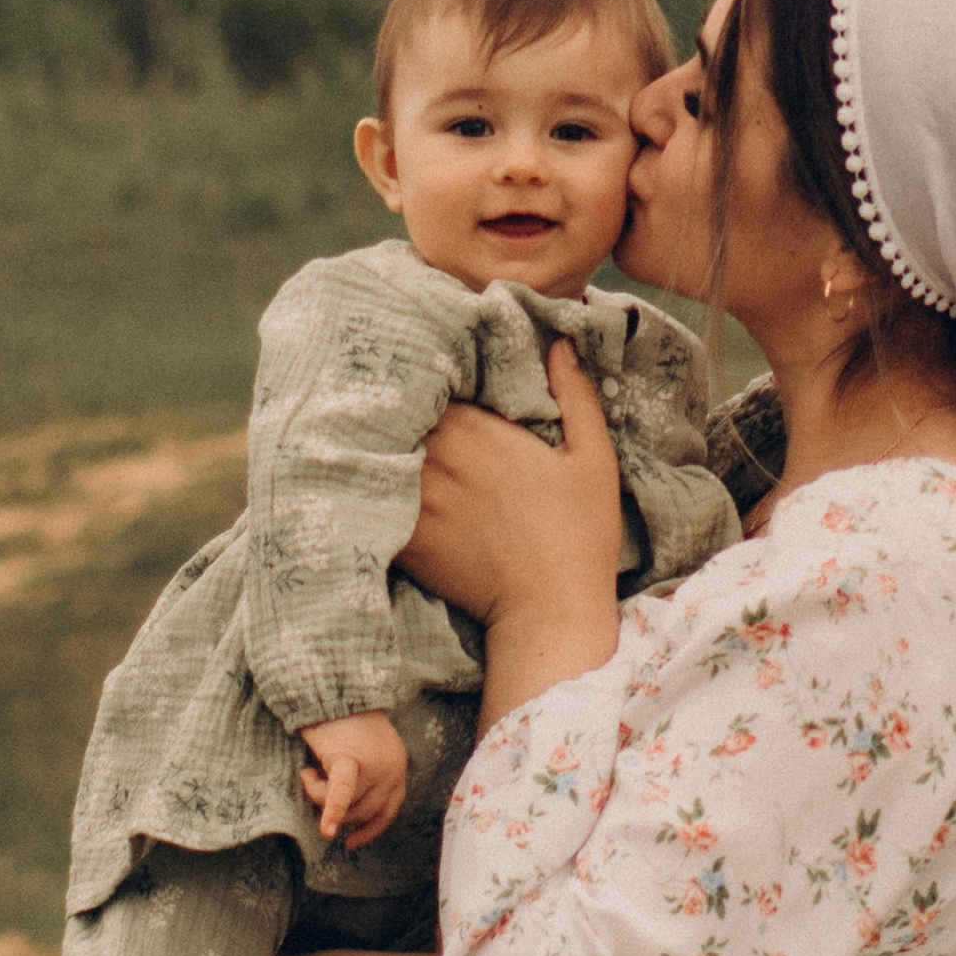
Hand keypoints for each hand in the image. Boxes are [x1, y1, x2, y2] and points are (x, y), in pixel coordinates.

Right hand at [301, 709, 409, 849]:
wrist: (329, 687)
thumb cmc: (341, 719)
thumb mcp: (366, 750)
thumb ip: (367, 777)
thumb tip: (348, 815)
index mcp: (398, 766)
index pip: (388, 810)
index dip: (370, 829)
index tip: (352, 842)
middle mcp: (392, 768)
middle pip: (364, 812)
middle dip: (337, 810)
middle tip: (314, 785)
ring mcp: (374, 764)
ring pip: (346, 805)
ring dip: (319, 796)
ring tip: (308, 772)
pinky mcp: (349, 758)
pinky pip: (340, 793)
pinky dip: (331, 811)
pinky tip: (325, 829)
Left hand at [398, 345, 624, 730]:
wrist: (548, 612)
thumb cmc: (579, 534)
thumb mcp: (593, 458)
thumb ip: (575, 396)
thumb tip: (560, 342)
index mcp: (477, 431)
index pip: (429, 380)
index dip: (424, 374)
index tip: (422, 370)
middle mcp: (436, 459)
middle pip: (395, 414)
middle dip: (392, 404)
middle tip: (380, 392)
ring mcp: (414, 501)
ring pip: (376, 453)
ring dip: (373, 441)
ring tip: (362, 427)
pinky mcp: (403, 539)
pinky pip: (370, 502)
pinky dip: (366, 488)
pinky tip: (362, 480)